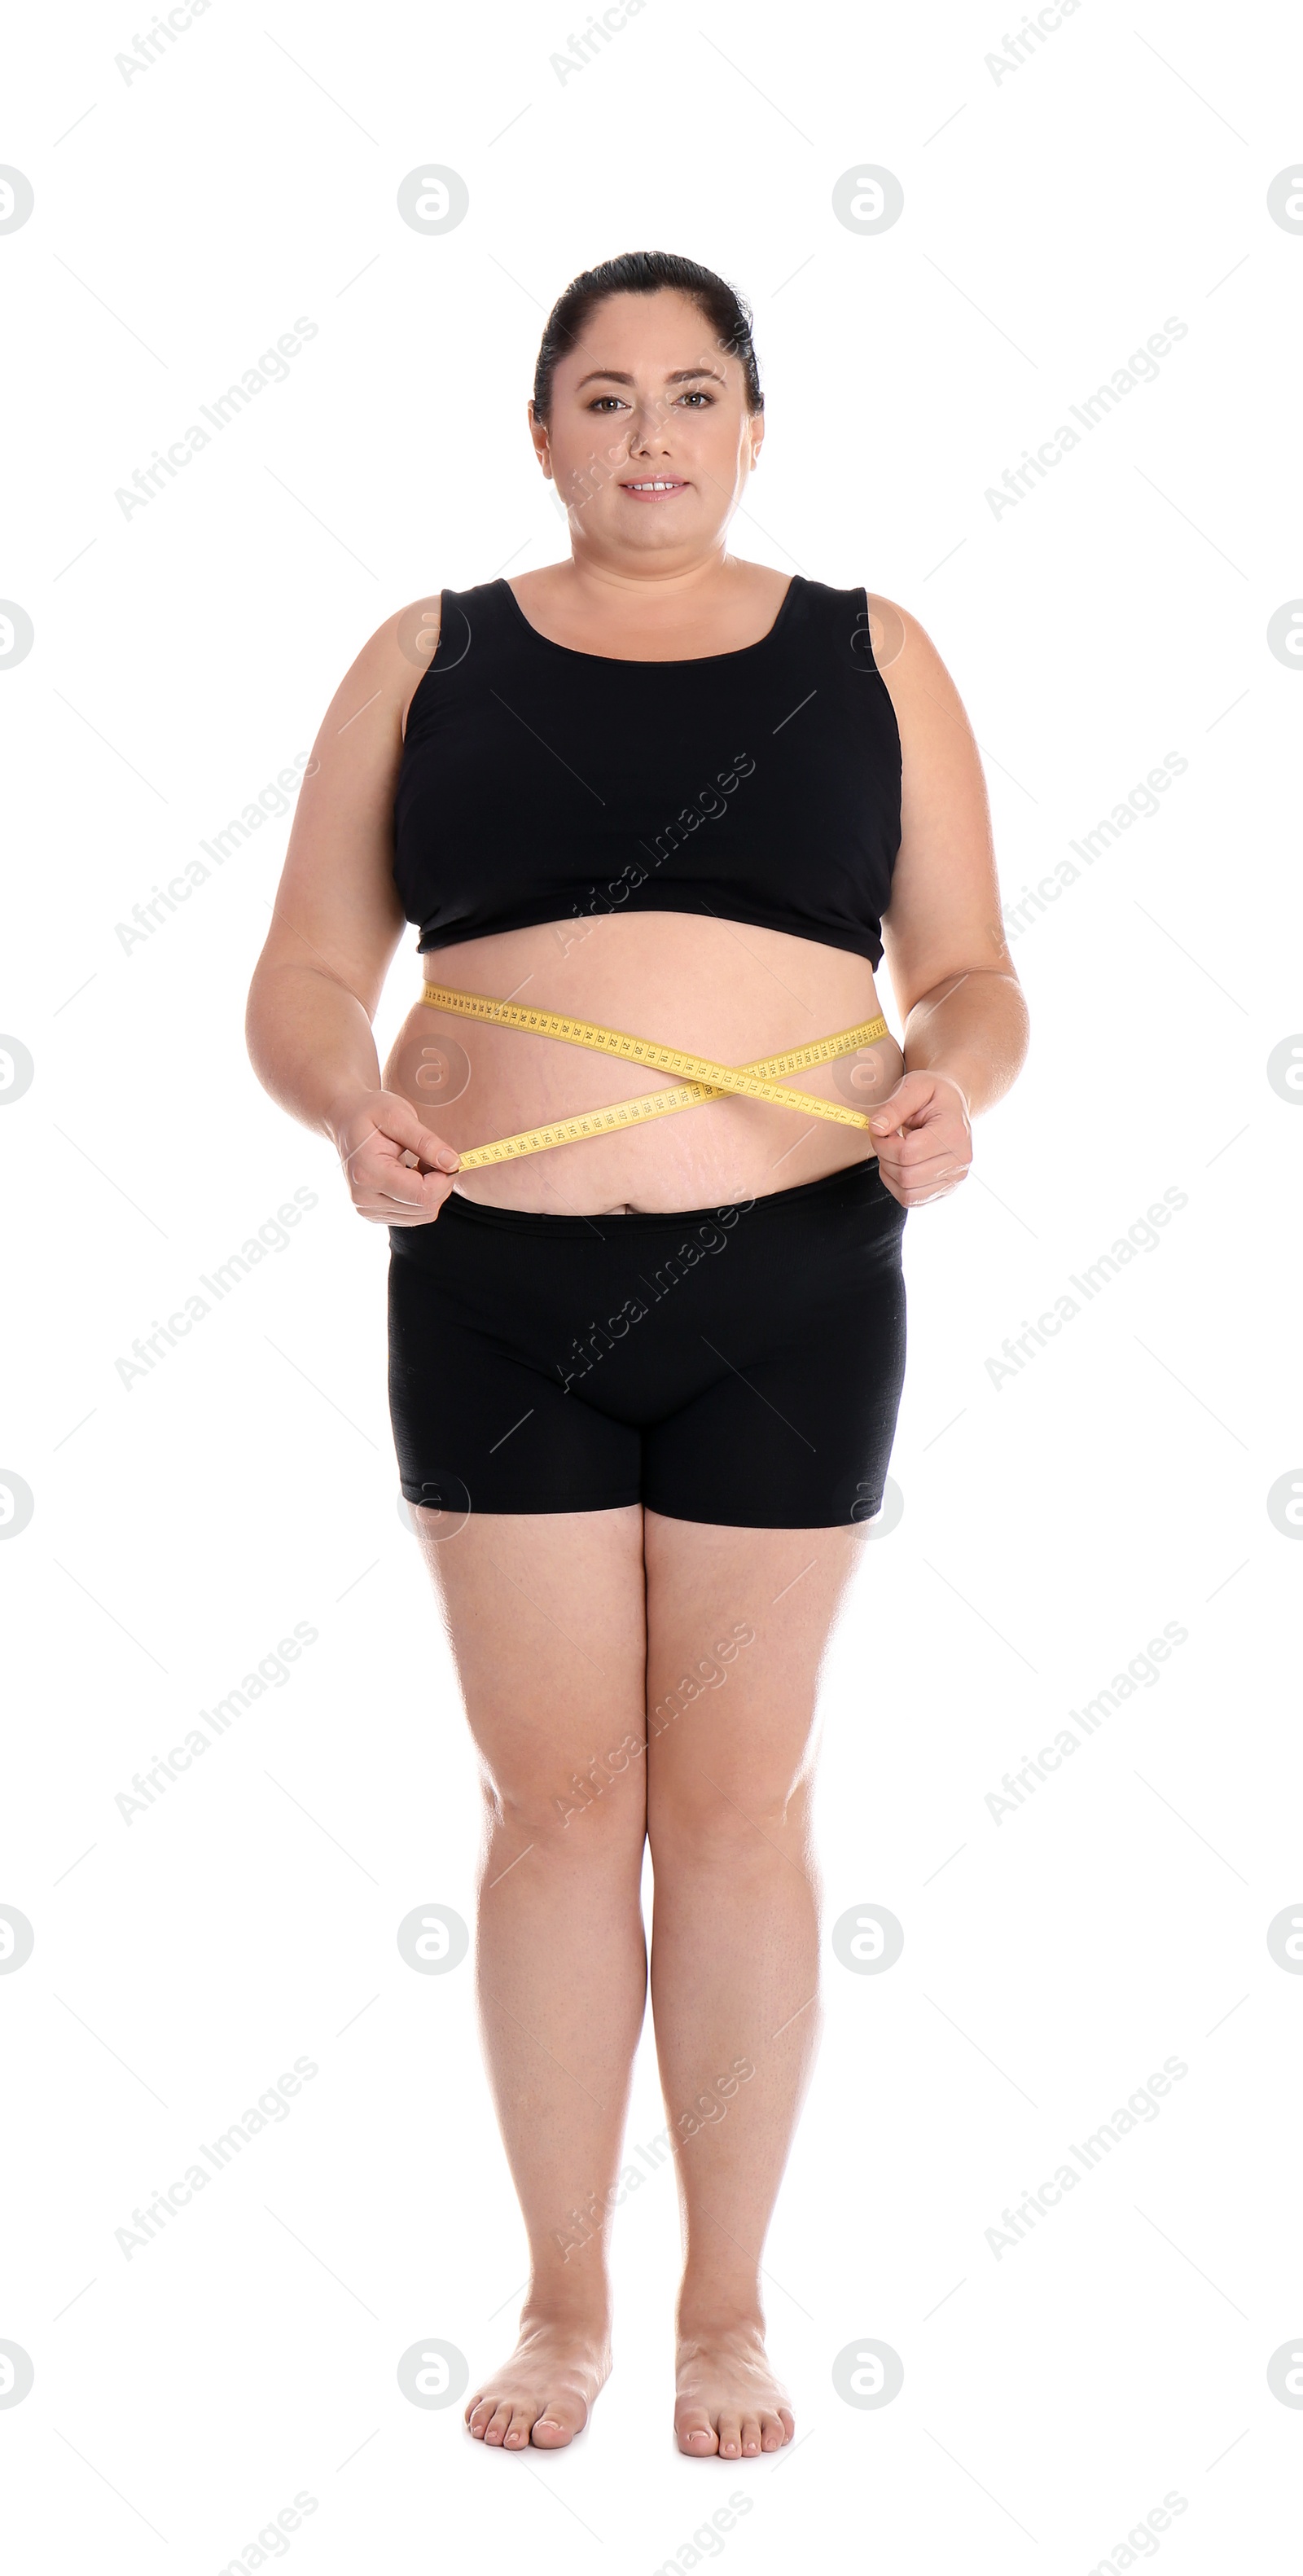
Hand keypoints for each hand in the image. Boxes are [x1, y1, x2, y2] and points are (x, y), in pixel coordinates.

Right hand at [328, 1088, 460, 1226]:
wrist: (345, 1119)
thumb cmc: (370, 1112)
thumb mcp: (399, 1115)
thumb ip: (427, 1142)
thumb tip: (453, 1164)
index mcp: (369, 1174)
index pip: (422, 1194)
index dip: (445, 1179)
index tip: (447, 1158)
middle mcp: (364, 1199)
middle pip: (424, 1208)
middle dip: (440, 1184)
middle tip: (433, 1157)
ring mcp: (367, 1210)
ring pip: (422, 1216)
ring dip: (432, 1191)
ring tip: (419, 1164)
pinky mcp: (373, 1214)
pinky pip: (413, 1217)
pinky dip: (421, 1198)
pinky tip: (411, 1176)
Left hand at [868, 1069, 971, 1208]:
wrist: (954, 1104)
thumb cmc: (934, 1094)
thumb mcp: (914, 1086)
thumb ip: (894, 1107)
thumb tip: (876, 1128)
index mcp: (954, 1133)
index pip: (907, 1154)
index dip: (883, 1144)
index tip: (880, 1129)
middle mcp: (961, 1160)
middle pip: (906, 1176)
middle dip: (885, 1159)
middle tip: (886, 1139)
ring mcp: (956, 1178)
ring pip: (907, 1193)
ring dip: (889, 1174)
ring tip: (894, 1151)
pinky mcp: (946, 1189)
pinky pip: (912, 1200)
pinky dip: (897, 1185)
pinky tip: (899, 1165)